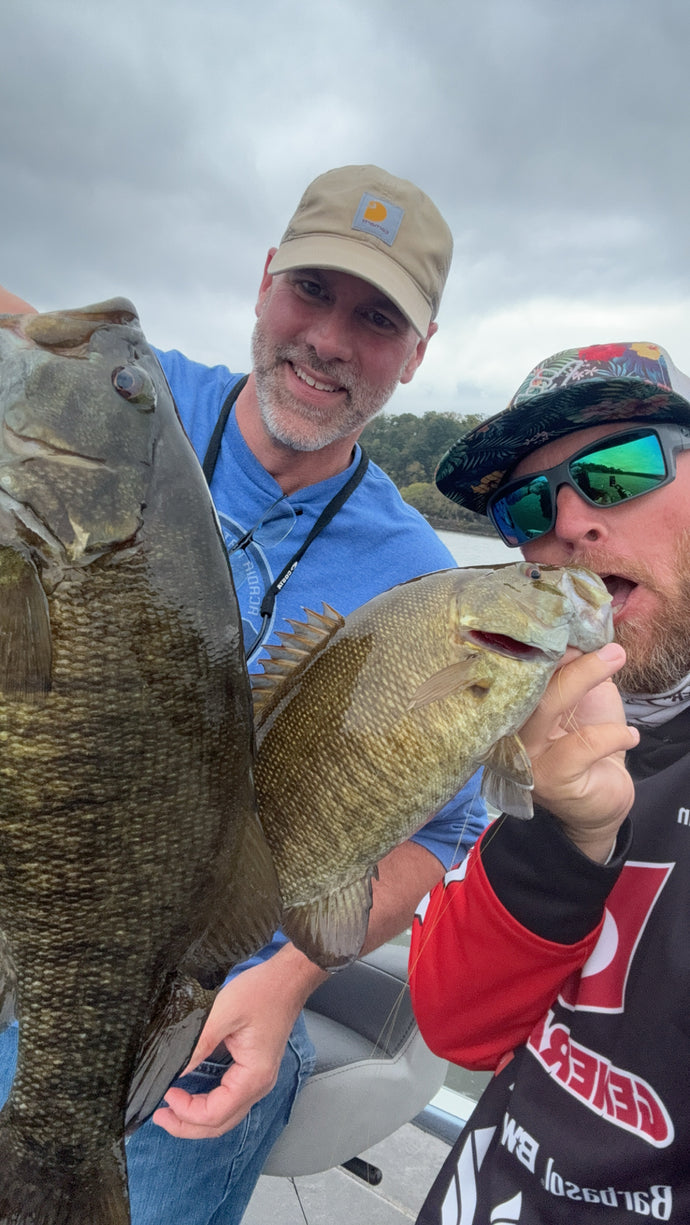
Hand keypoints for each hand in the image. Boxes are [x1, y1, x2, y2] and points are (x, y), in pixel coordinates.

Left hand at [153, 947, 325, 1139]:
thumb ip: (198, 1045)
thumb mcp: (223, 1013)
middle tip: (160, 1116)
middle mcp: (259, 1085)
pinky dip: (209, 1105)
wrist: (289, 978)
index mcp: (253, 1076)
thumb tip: (174, 1072)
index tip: (166, 1094)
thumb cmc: (262, 991)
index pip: (215, 1113)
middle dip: (188, 1126)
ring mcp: (258, 1079)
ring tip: (172, 1112)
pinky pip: (230, 1100)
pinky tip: (193, 1098)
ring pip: (226, 1115)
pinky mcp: (254, 1070)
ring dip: (198, 1119)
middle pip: (221, 1123)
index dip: (187, 1112)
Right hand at [519, 643, 638, 861]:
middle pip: (528, 680)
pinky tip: (630, 735)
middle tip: (604, 643)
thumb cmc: (590, 742)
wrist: (601, 798)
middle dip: (567, 655)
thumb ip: (574, 668)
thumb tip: (578, 629)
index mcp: (513, 706)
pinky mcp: (551, 779)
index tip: (569, 620)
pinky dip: (612, 734)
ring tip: (615, 660)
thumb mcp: (583, 697)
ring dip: (585, 678)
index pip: (516, 666)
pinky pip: (582, 745)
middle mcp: (509, 729)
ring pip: (548, 705)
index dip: (540, 642)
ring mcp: (525, 756)